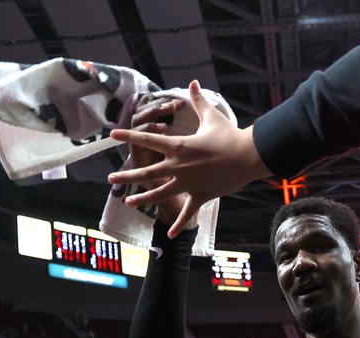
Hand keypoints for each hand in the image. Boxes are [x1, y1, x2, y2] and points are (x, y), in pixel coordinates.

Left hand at [110, 81, 270, 237]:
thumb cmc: (230, 135)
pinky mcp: (201, 195)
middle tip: (111, 178)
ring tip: (129, 202)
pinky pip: (187, 211)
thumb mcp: (211, 116)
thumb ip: (197, 101)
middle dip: (127, 175)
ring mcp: (188, 182)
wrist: (248, 156)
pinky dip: (179, 222)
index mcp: (178, 146)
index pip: (148, 139)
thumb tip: (192, 83)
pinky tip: (169, 233)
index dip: (129, 135)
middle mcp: (178, 166)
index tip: (112, 135)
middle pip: (147, 171)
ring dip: (144, 198)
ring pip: (161, 192)